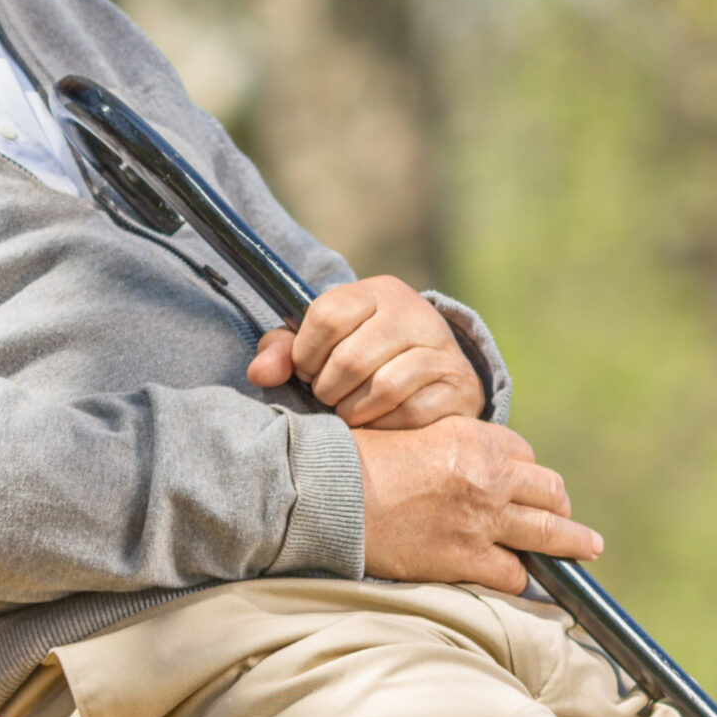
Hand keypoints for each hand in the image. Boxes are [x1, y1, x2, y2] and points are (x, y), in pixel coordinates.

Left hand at [248, 274, 484, 428]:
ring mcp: (440, 348)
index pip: (325, 316)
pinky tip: (376, 421)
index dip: (304, 353)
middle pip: (349, 359)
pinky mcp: (458, 385)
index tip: (306, 369)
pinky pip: (409, 412)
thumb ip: (282, 350)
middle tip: (327, 396)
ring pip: (381, 388)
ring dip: (352, 410)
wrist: (436, 374)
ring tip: (347, 410)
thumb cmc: (364, 355)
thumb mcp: (322, 342)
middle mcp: (413, 313)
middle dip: (326, 388)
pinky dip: (382, 424)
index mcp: (376, 292)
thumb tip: (258, 373)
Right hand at [357, 418, 602, 592]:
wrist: (328, 494)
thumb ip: (449, 447)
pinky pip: (514, 574)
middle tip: (563, 516)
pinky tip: (519, 579)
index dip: (522, 471)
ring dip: (571, 543)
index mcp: (474, 438)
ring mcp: (482, 520)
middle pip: (550, 490)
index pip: (523, 454)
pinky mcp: (466, 558)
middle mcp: (488, 477)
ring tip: (586, 548)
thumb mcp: (412, 434)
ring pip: (550, 533)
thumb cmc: (356, 460)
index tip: (518, 484)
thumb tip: (464, 467)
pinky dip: (518, 578)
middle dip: (557, 504)